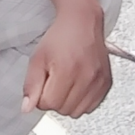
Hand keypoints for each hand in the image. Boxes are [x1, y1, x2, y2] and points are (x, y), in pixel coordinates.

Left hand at [22, 3, 110, 117]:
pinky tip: (77, 86)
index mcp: (67, 70)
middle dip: (54, 99)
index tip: (43, 84)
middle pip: (63, 110)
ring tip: (65, 83)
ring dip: (67, 102)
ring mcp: (99, 81)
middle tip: (53, 81)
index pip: (49, 104)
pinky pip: (91, 107)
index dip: (41, 97)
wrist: (82, 22)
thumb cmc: (60, 37)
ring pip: (77, 112)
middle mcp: (87, 77)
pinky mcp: (107, 83)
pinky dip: (81, 101)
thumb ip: (31, 86)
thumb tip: (27, 108)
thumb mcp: (37, 59)